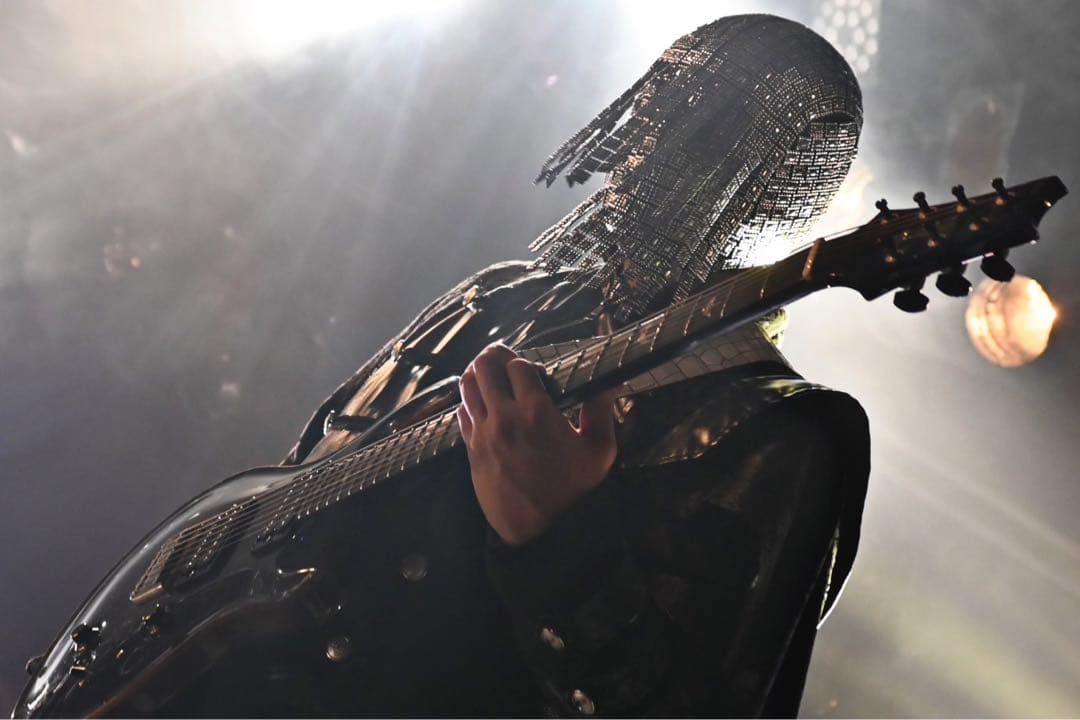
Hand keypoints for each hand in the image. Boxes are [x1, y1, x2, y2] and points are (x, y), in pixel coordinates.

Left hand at [456, 343, 616, 545]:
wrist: (540, 531)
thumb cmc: (573, 492)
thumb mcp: (599, 451)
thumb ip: (600, 412)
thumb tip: (607, 384)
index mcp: (536, 412)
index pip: (518, 366)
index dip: (526, 363)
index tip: (537, 374)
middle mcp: (504, 417)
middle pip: (485, 367)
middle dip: (495, 357)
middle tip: (505, 358)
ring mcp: (484, 433)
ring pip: (468, 386)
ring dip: (478, 374)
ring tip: (489, 373)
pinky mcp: (472, 449)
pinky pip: (462, 411)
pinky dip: (470, 400)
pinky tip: (482, 403)